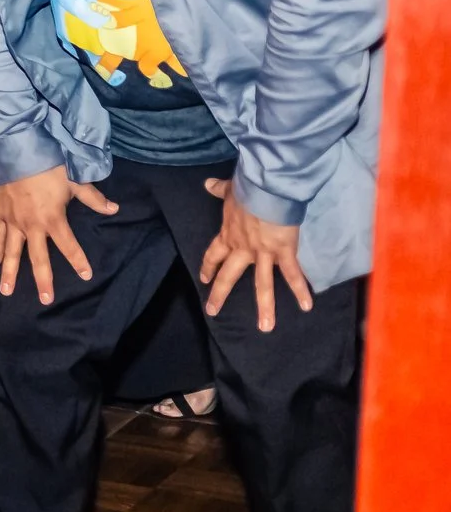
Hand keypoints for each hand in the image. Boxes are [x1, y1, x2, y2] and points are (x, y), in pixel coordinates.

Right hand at [0, 166, 112, 304]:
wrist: (16, 151)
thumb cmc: (48, 166)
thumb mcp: (74, 181)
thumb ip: (93, 198)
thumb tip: (113, 209)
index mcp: (53, 220)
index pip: (69, 246)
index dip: (78, 261)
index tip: (86, 275)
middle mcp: (32, 226)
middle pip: (38, 258)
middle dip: (43, 280)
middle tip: (45, 300)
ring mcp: (13, 221)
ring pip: (11, 252)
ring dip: (9, 273)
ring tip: (6, 291)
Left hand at [198, 177, 314, 332]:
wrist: (266, 188)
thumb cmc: (248, 188)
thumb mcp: (230, 190)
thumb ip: (219, 190)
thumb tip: (207, 183)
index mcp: (228, 234)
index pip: (214, 254)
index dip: (209, 266)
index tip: (204, 278)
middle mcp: (242, 248)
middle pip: (228, 275)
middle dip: (219, 294)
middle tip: (213, 311)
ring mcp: (262, 253)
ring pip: (262, 284)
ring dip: (265, 307)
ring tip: (265, 328)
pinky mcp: (283, 252)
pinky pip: (292, 274)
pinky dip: (300, 290)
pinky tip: (307, 306)